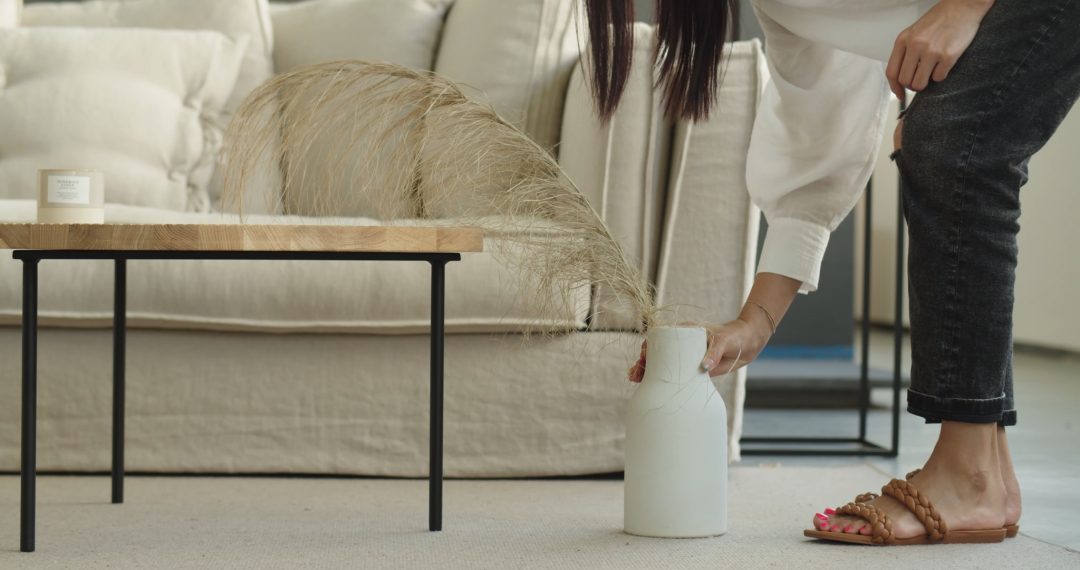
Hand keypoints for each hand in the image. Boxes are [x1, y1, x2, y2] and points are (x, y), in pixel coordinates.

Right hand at [626, 319, 771, 382]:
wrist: (748, 343)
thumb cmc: (734, 336)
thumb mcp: (724, 341)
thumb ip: (714, 352)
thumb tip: (704, 367)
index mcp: (684, 333)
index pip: (661, 338)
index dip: (649, 346)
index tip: (644, 354)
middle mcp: (681, 346)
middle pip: (656, 353)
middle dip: (643, 362)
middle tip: (636, 373)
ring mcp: (685, 360)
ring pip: (661, 366)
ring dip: (646, 372)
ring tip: (635, 379)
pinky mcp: (693, 372)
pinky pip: (674, 376)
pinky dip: (661, 381)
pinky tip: (648, 386)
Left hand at [886, 0, 993, 97]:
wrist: (963, 7)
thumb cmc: (940, 19)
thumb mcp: (915, 32)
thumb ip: (906, 51)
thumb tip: (902, 76)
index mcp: (903, 40)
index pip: (892, 72)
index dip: (894, 87)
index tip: (900, 94)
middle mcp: (915, 46)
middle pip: (905, 80)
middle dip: (912, 85)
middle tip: (920, 80)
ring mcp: (931, 51)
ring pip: (920, 84)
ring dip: (925, 83)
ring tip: (931, 72)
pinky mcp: (948, 56)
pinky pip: (938, 78)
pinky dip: (940, 75)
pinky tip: (943, 64)